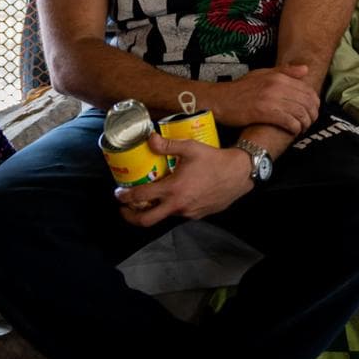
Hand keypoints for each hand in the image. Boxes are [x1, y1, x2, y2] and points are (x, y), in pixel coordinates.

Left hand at [115, 131, 253, 223]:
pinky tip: (173, 196)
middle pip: (146, 220)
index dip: (125, 196)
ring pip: (163, 216)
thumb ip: (168, 144)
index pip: (141, 197)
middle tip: (124, 208)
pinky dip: (170, 208)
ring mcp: (188, 212)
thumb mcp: (190, 148)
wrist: (239, 174)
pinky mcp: (197, 215)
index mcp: (173, 189)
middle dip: (130, 216)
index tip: (119, 193)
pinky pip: (178, 214)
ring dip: (153, 210)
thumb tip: (149, 139)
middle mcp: (178, 205)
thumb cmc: (214, 160)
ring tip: (149, 198)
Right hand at [218, 64, 318, 132]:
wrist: (220, 100)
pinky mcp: (263, 112)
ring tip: (302, 128)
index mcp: (278, 76)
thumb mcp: (262, 74)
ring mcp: (270, 99)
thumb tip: (306, 69)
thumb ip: (284, 71)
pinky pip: (288, 121)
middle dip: (312, 114)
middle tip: (309, 122)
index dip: (314, 102)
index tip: (312, 111)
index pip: (307, 89)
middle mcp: (277, 86)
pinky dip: (294, 128)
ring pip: (300, 113)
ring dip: (305, 123)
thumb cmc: (240, 89)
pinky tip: (293, 131)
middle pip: (306, 102)